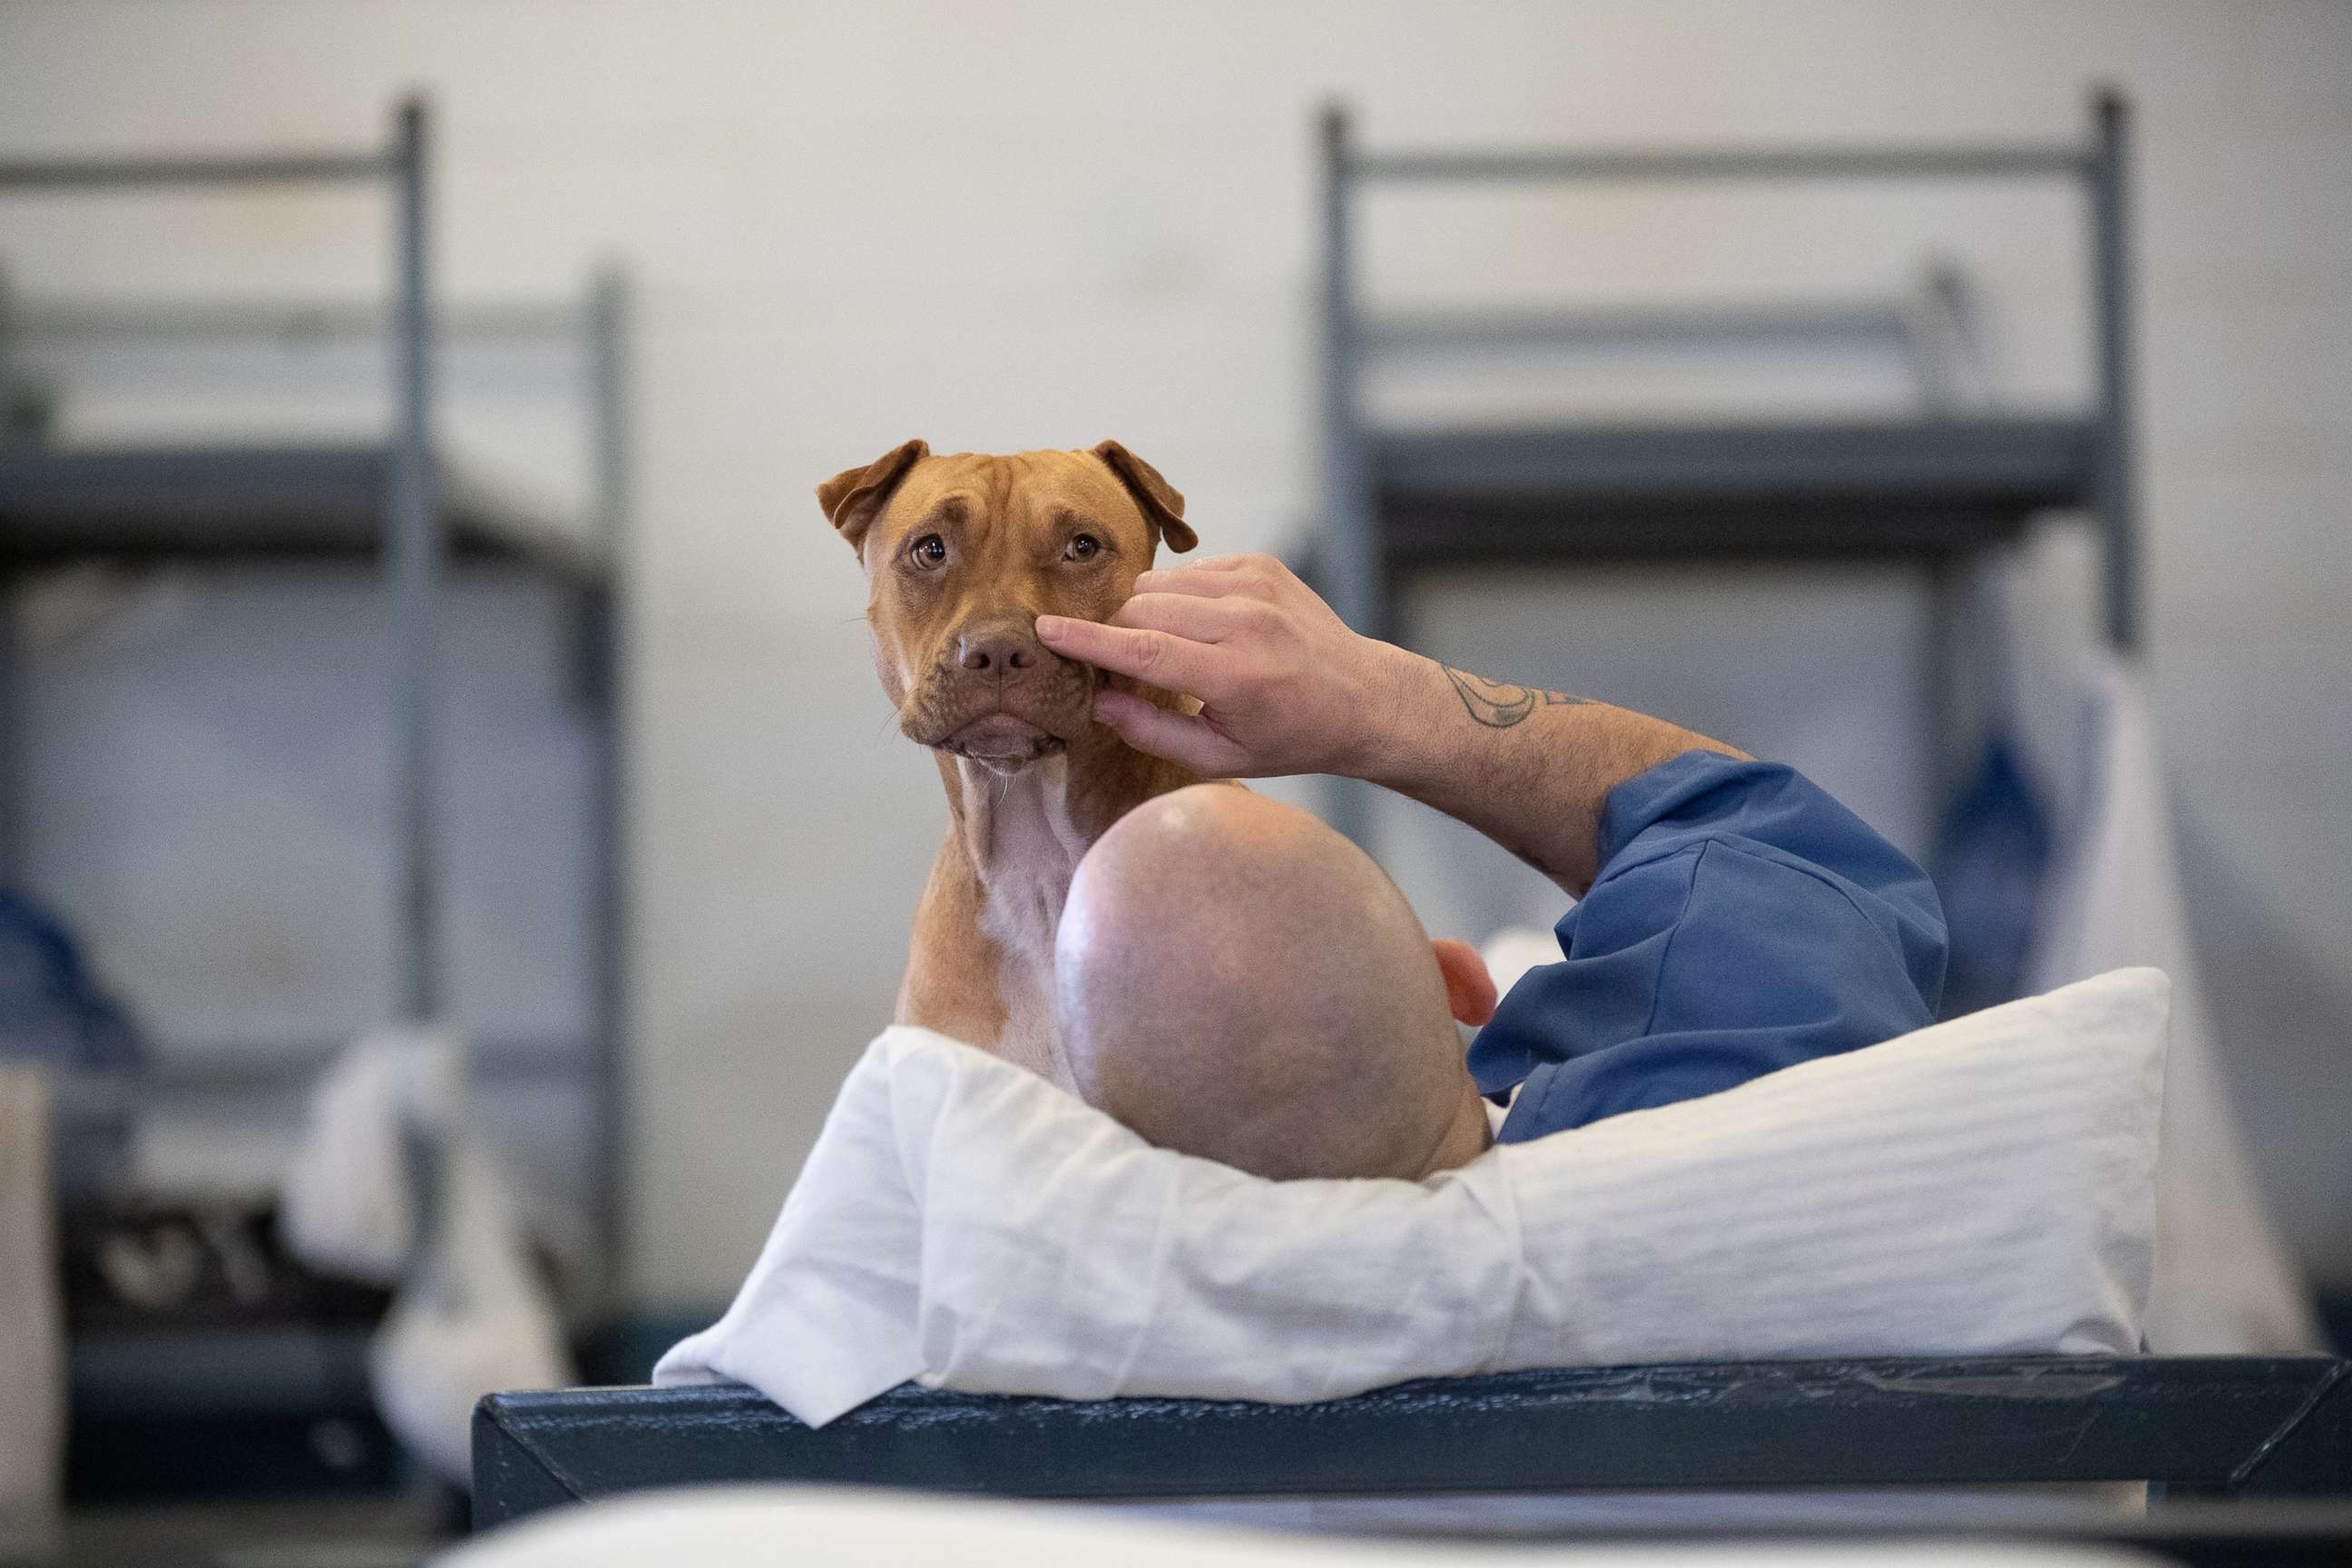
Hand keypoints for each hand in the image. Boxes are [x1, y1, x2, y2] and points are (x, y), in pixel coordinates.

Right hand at [1036, 554, 1414, 778]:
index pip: (1143, 648)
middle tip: (1123, 669)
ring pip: (1160, 585)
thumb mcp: (1222, 758)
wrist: (1363, 697)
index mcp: (1237, 674)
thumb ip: (1153, 732)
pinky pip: (1189, 572)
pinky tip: (1203, 628)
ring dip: (1146, 614)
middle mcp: (1247, 621)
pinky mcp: (1260, 564)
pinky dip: (1179, 598)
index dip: (1088, 641)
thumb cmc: (1290, 736)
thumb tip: (1098, 701)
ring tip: (1172, 650)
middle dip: (1117, 635)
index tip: (1046, 631)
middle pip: (1142, 610)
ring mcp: (1256, 585)